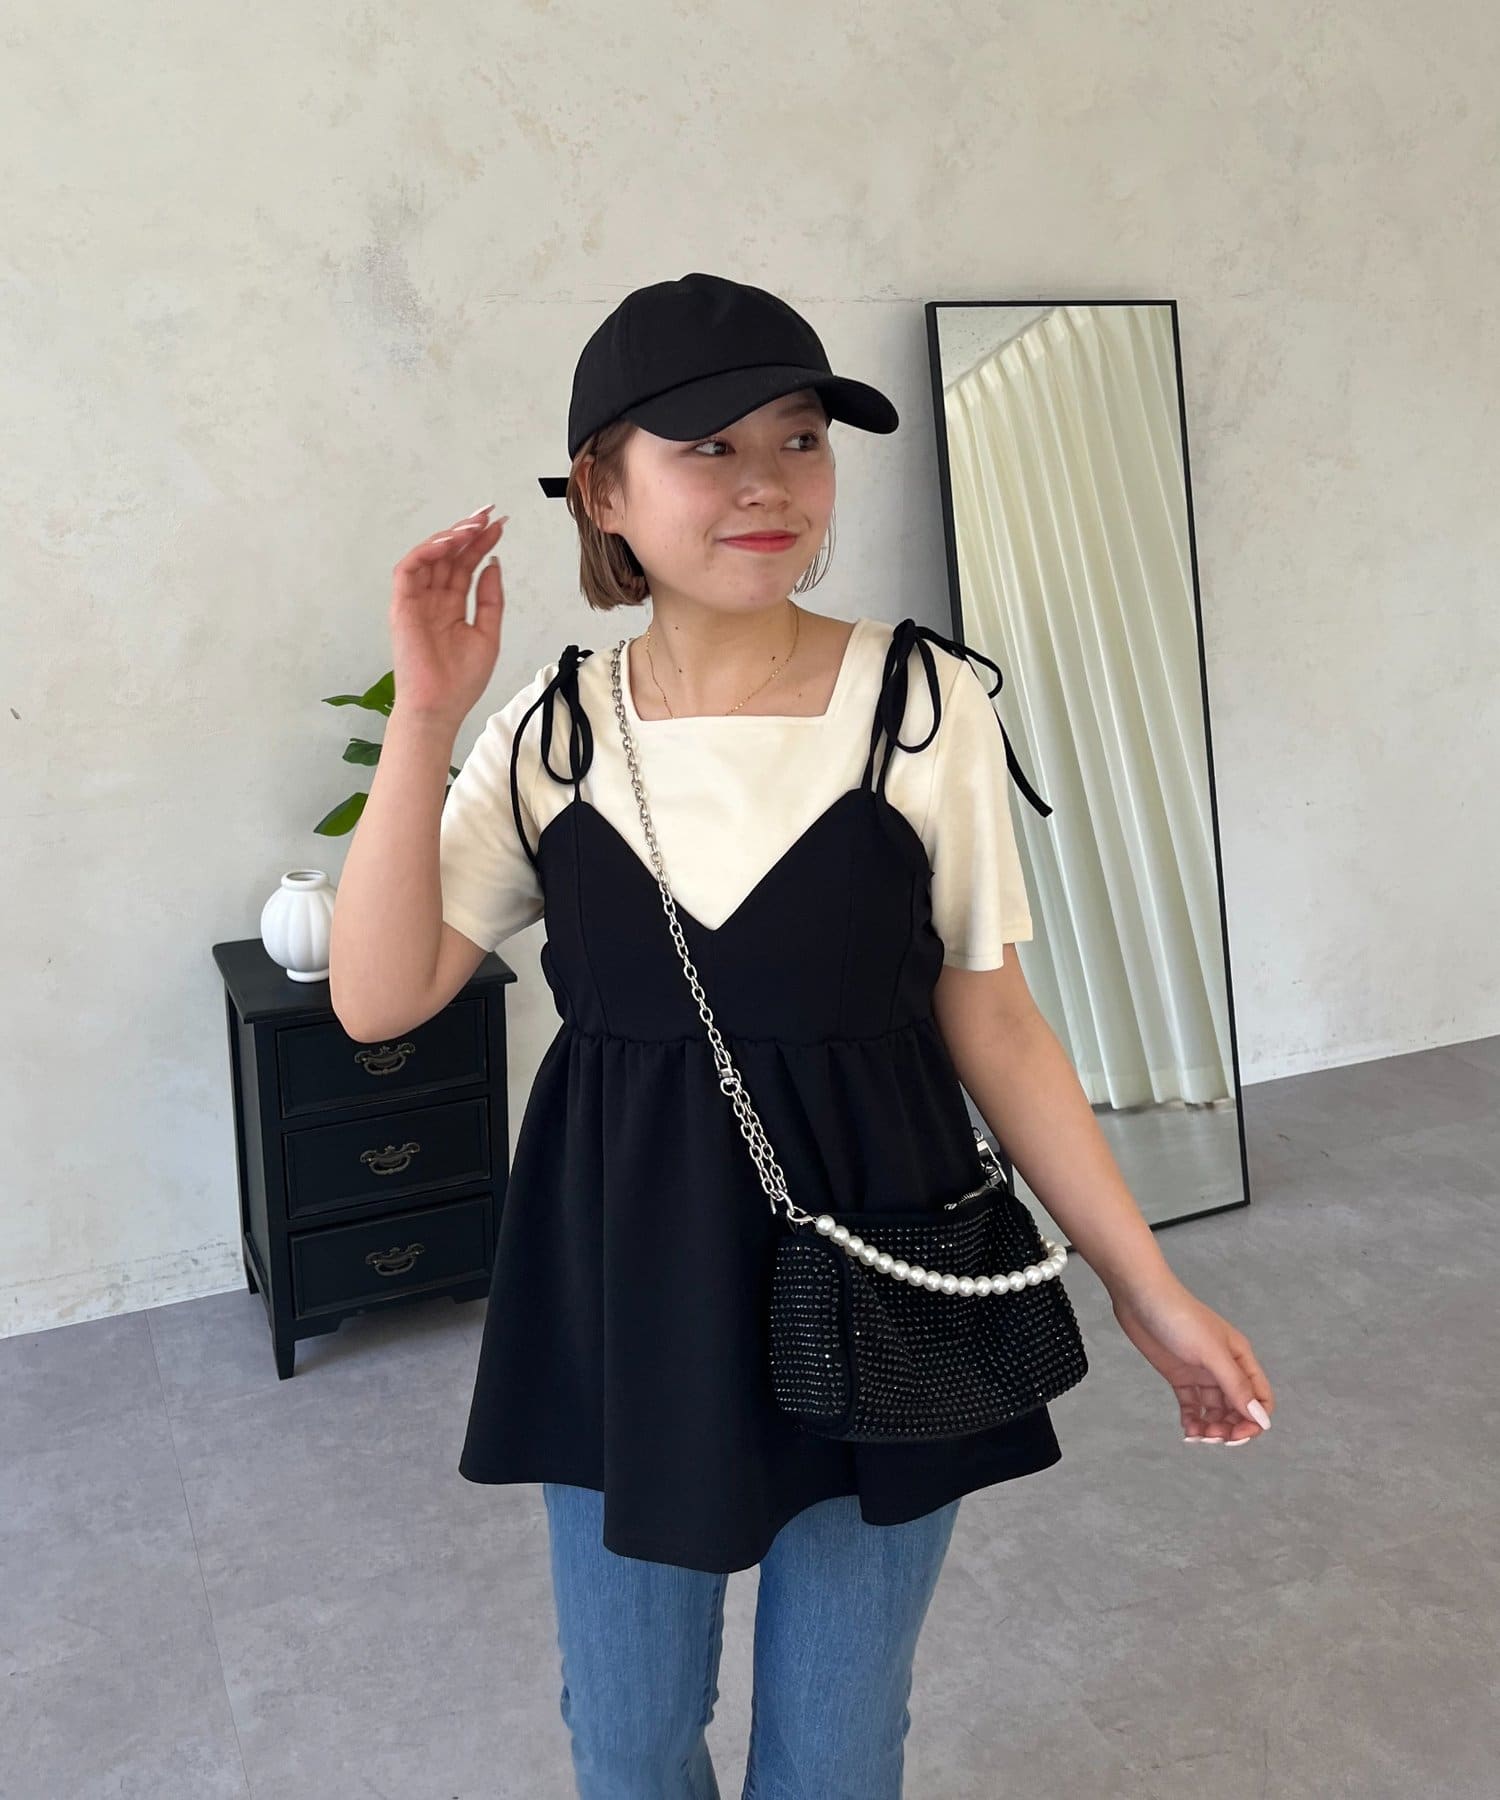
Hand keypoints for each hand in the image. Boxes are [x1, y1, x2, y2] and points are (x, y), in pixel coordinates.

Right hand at [389, 503, 508, 723]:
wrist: (440, 707)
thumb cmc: (460, 681)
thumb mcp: (488, 635)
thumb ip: (490, 600)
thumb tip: (493, 564)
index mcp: (452, 606)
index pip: (466, 566)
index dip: (481, 544)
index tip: (500, 525)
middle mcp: (433, 599)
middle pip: (449, 556)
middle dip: (468, 531)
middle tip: (489, 513)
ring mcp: (416, 601)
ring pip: (429, 556)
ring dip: (450, 537)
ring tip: (474, 526)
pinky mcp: (401, 605)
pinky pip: (409, 568)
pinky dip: (427, 551)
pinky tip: (450, 543)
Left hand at [1110, 1276, 1274, 1445]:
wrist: (1140, 1297)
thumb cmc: (1180, 1316)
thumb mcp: (1211, 1353)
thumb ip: (1235, 1385)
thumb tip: (1260, 1418)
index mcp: (1241, 1359)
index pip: (1260, 1398)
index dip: (1254, 1421)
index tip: (1236, 1434)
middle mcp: (1224, 1367)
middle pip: (1238, 1409)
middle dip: (1230, 1428)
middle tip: (1212, 1438)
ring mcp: (1201, 1372)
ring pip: (1215, 1411)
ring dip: (1211, 1428)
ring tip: (1197, 1435)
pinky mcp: (1179, 1375)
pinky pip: (1192, 1405)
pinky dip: (1192, 1421)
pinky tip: (1187, 1430)